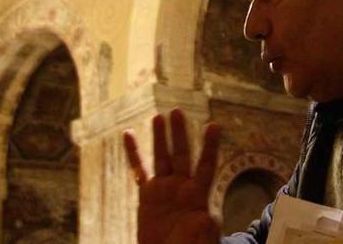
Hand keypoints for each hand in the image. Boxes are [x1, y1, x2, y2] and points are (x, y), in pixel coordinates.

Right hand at [123, 109, 221, 243]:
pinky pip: (139, 170)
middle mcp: (181, 188)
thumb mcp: (203, 238)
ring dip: (160, 138)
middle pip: (181, 155)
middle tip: (177, 111)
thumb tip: (206, 217)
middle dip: (179, 134)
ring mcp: (164, 190)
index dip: (209, 146)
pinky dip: (133, 153)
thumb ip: (205, 227)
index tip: (214, 125)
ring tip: (159, 117)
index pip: (206, 165)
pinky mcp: (147, 196)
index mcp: (198, 196)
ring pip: (161, 158)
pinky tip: (128, 134)